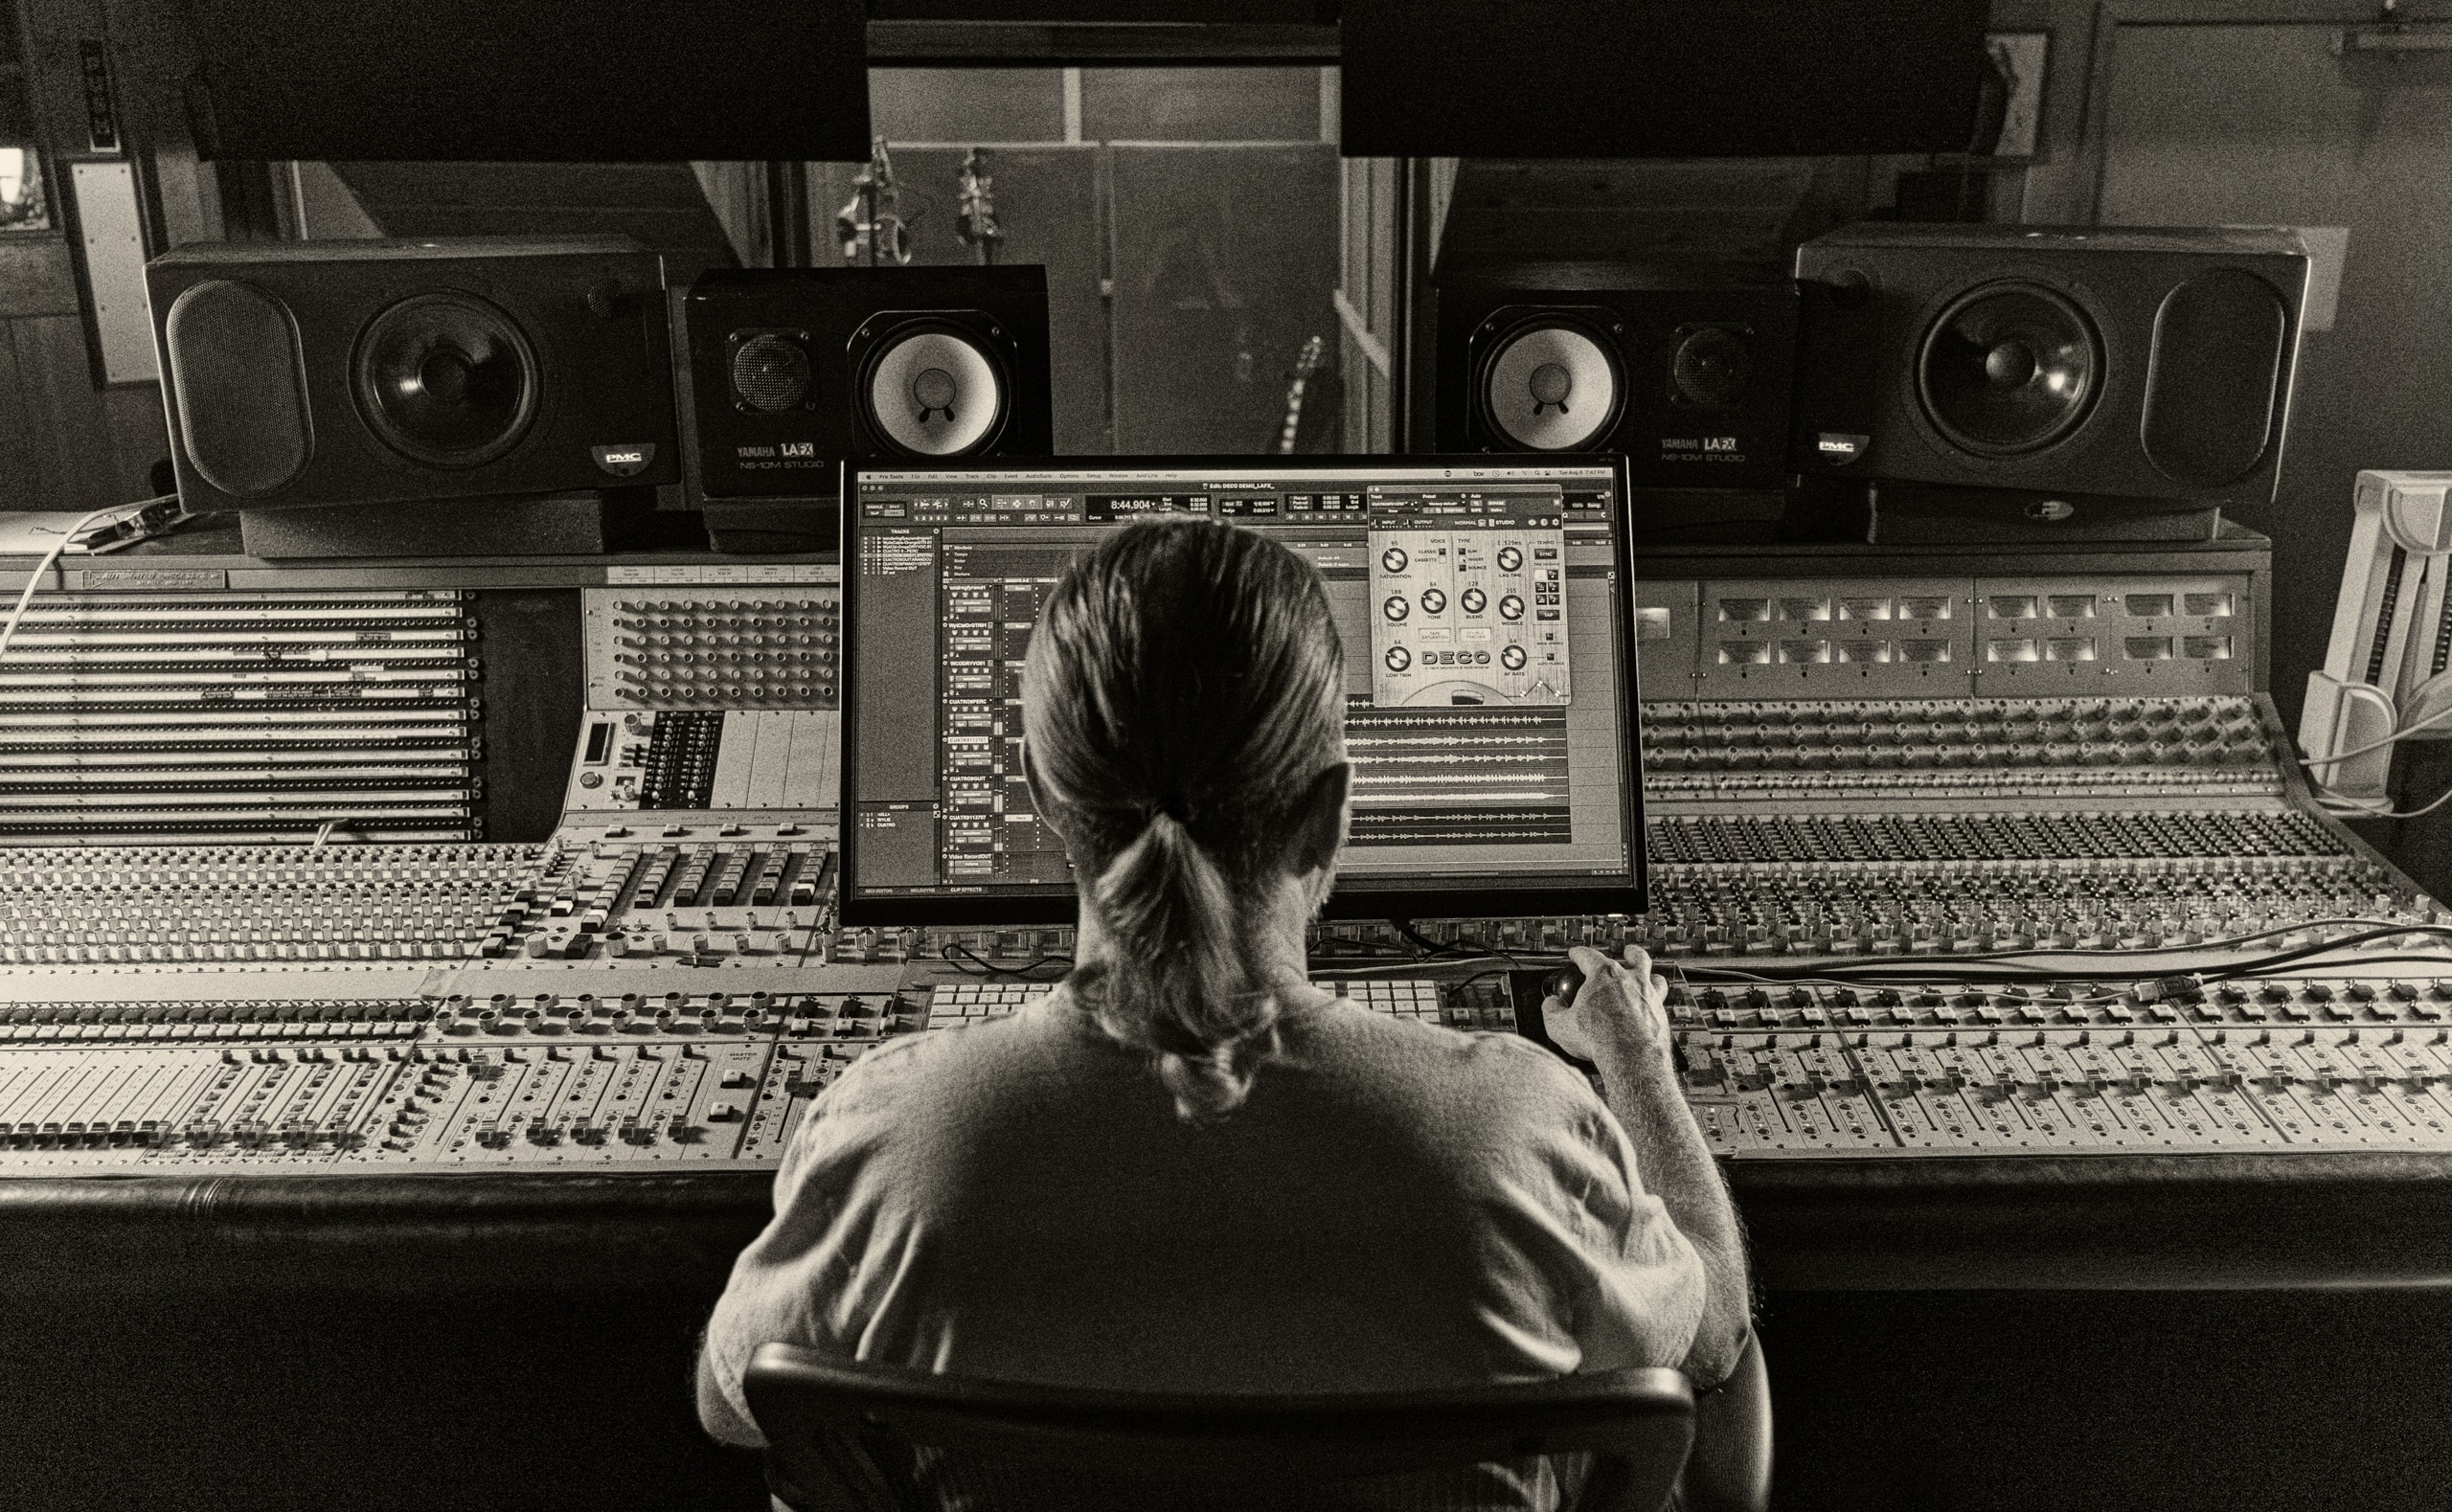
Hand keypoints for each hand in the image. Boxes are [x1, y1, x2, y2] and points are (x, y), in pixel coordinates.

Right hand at [1543, 945, 1672, 1067]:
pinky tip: (1650, 1010)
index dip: (1578, 953)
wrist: (1632, 1058)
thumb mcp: (1559, 1026)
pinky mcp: (1661, 1015)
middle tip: (1627, 952)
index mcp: (1604, 975)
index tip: (1575, 954)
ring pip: (1655, 977)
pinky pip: (1661, 1004)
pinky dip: (1655, 1003)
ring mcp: (1650, 996)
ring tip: (1649, 976)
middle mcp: (1631, 980)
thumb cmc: (1598, 1040)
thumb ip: (1551, 1010)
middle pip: (1634, 957)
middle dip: (1629, 953)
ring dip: (1651, 975)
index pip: (1588, 956)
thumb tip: (1551, 1004)